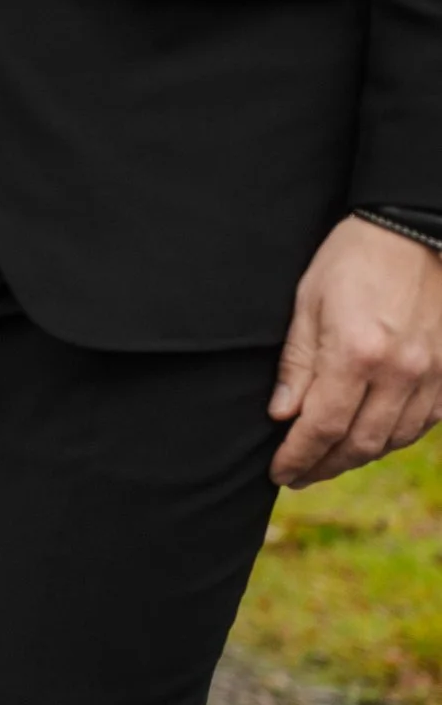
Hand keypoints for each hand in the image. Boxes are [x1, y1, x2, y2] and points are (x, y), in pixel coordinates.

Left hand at [270, 216, 441, 487]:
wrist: (416, 229)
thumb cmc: (352, 260)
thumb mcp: (308, 304)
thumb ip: (297, 365)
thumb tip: (282, 415)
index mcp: (357, 355)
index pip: (321, 428)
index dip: (297, 457)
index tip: (279, 472)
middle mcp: (401, 372)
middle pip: (360, 444)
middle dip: (324, 466)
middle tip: (299, 476)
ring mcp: (433, 374)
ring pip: (395, 439)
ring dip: (359, 456)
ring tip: (329, 461)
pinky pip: (424, 422)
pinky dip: (395, 437)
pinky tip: (372, 437)